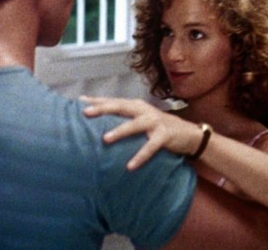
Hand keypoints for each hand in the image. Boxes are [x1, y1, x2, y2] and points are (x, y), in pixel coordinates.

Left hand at [82, 96, 201, 169]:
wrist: (188, 134)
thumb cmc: (157, 127)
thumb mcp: (140, 120)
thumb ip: (123, 119)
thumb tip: (99, 123)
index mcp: (136, 106)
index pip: (113, 101)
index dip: (97, 101)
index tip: (79, 102)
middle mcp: (144, 110)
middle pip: (121, 107)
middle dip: (103, 109)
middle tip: (86, 113)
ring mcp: (154, 122)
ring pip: (134, 125)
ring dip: (120, 131)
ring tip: (105, 139)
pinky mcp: (164, 135)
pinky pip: (150, 146)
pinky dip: (140, 156)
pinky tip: (130, 166)